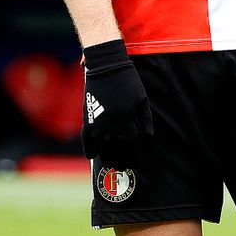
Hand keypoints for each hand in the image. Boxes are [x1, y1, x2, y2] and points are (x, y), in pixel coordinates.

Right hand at [81, 39, 152, 165]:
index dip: (133, 153)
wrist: (106, 67)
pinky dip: (88, 147)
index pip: (132, 142)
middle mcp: (113, 122)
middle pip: (117, 147)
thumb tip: (149, 135)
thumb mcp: (142, 97)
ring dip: (105, 156)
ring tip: (109, 165)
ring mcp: (99, 120)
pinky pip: (86, 137)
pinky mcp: (87, 117)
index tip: (135, 162)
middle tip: (122, 168)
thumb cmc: (128, 81)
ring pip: (101, 145)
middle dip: (120, 158)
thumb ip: (145, 117)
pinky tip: (92, 156)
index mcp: (128, 117)